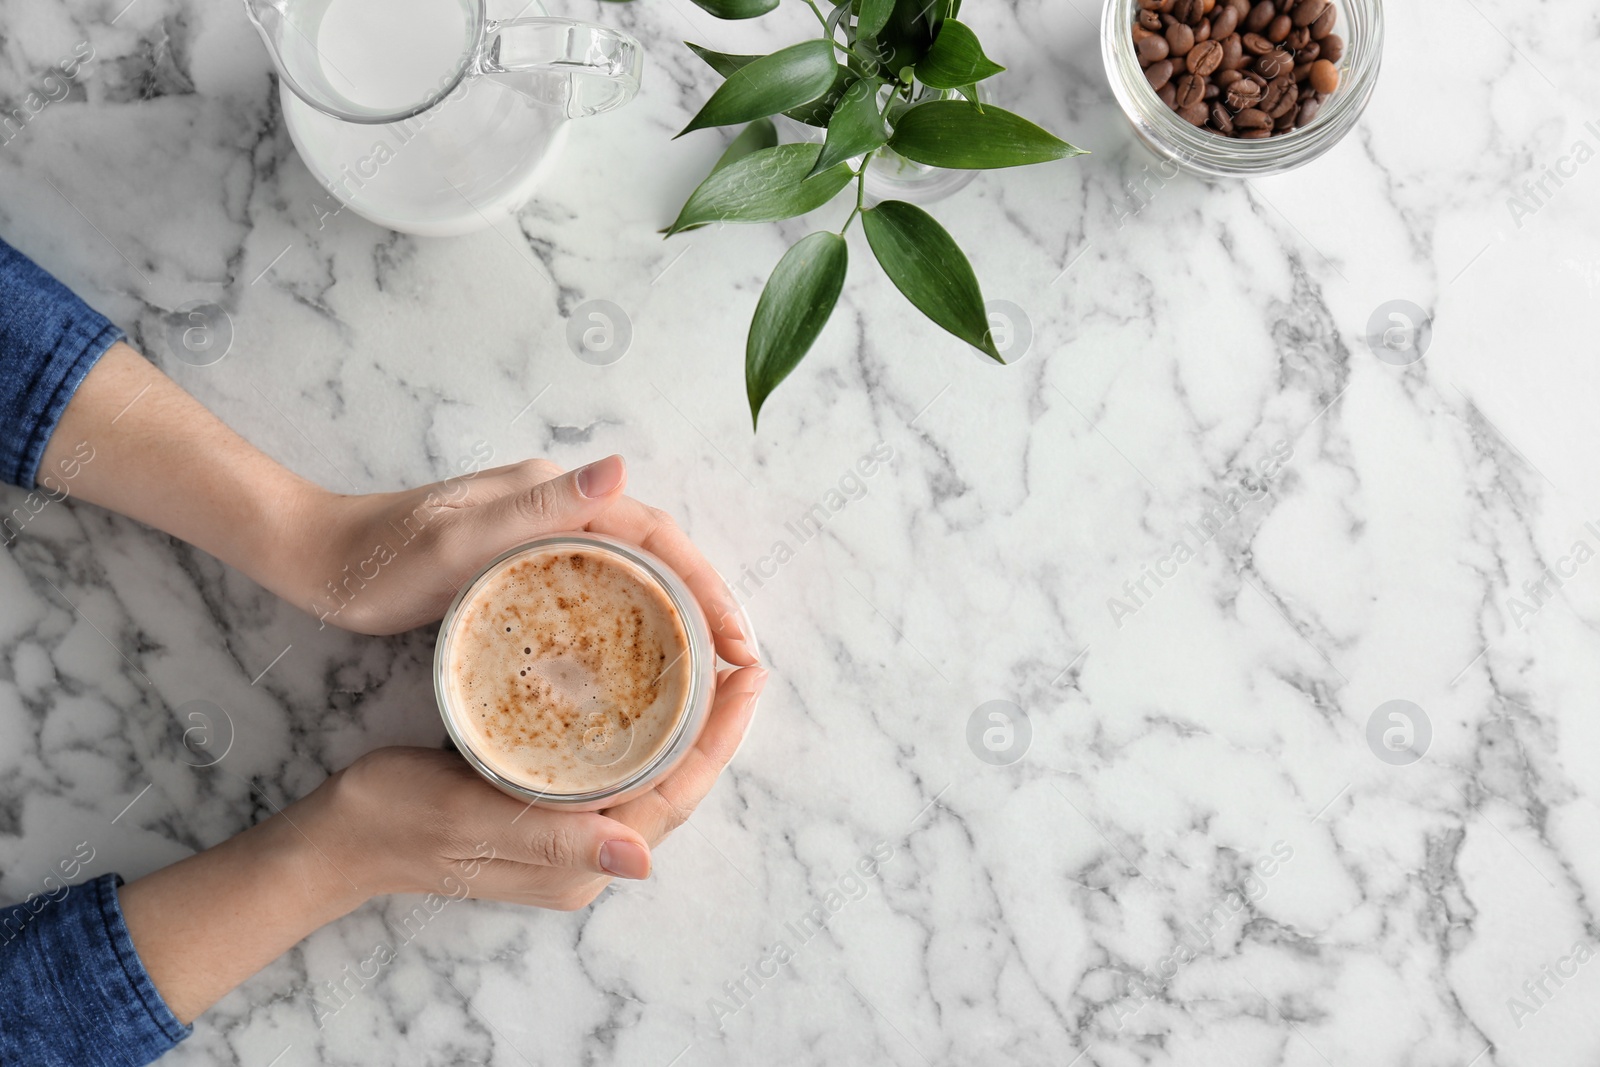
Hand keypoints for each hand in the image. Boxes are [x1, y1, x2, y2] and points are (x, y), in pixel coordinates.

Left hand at [291, 454, 757, 663]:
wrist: (313, 559)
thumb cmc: (377, 560)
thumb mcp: (457, 541)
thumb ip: (536, 509)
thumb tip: (619, 470)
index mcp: (552, 493)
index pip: (654, 534)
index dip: (705, 585)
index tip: (738, 641)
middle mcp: (556, 505)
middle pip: (655, 551)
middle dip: (707, 603)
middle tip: (741, 666)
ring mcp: (540, 533)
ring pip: (632, 570)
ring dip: (679, 612)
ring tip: (711, 670)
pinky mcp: (521, 561)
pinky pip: (601, 587)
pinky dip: (637, 618)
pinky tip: (643, 659)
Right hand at [313, 665, 767, 909]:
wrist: (340, 839)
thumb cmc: (398, 821)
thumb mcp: (473, 823)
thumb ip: (558, 843)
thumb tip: (642, 861)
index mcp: (581, 863)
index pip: (676, 794)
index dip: (719, 737)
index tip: (749, 675)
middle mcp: (588, 856)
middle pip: (675, 785)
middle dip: (715, 726)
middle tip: (740, 658)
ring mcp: (570, 838)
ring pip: (650, 777)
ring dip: (685, 726)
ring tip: (709, 666)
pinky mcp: (549, 814)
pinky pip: (616, 771)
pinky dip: (642, 730)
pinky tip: (647, 691)